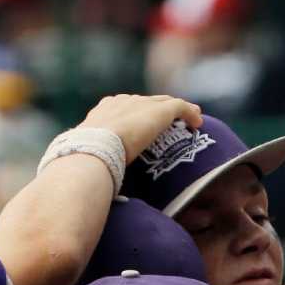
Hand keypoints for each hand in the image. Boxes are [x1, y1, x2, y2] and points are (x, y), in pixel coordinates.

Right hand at [77, 95, 203, 162]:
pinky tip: (198, 123)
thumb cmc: (86, 160)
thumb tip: (96, 182)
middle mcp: (123, 103)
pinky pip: (179, 107)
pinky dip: (190, 113)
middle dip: (159, 110)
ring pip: (165, 103)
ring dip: (178, 110)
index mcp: (105, 110)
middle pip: (147, 103)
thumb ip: (98, 160)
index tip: (144, 125)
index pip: (127, 108)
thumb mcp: (90, 157)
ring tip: (191, 119)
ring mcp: (141, 105)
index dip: (138, 114)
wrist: (94, 151)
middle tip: (171, 121)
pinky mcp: (158, 112)